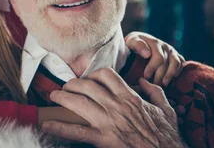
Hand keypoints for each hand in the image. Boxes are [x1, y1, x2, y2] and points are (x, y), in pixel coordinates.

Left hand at [42, 68, 182, 147]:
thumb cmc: (167, 135)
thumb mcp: (166, 108)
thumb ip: (154, 91)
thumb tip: (144, 81)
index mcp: (130, 97)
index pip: (106, 75)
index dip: (93, 74)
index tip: (89, 79)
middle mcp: (116, 106)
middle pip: (87, 85)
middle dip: (73, 84)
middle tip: (66, 88)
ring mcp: (108, 122)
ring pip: (79, 103)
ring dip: (62, 98)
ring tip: (53, 97)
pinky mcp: (103, 140)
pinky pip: (77, 132)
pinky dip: (60, 128)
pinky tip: (46, 125)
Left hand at [125, 32, 184, 85]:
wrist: (138, 42)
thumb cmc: (132, 45)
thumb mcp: (131, 42)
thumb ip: (137, 45)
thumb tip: (147, 54)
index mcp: (153, 42)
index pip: (157, 57)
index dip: (152, 68)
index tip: (146, 76)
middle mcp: (164, 45)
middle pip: (165, 63)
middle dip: (159, 75)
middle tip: (153, 85)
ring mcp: (171, 50)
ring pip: (175, 63)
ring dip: (170, 75)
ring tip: (164, 84)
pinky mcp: (176, 55)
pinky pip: (181, 63)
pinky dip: (178, 72)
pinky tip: (171, 80)